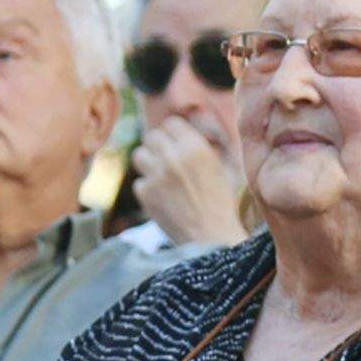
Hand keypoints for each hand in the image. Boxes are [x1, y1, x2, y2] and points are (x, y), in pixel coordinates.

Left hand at [131, 117, 245, 247]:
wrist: (212, 237)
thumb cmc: (221, 203)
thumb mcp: (220, 168)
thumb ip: (200, 147)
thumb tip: (183, 135)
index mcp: (195, 147)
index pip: (171, 123)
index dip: (173, 133)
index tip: (175, 143)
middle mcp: (173, 157)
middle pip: (152, 136)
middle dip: (158, 146)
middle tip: (166, 159)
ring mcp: (156, 175)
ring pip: (139, 155)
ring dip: (148, 163)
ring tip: (160, 175)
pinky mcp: (146, 194)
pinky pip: (139, 182)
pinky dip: (148, 189)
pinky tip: (162, 198)